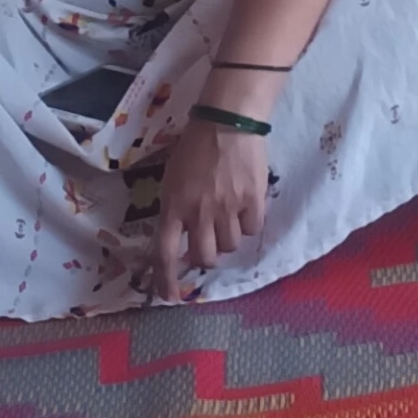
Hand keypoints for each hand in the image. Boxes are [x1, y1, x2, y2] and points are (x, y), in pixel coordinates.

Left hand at [153, 110, 273, 299]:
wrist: (227, 121)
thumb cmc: (195, 146)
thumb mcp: (173, 178)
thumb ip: (175, 208)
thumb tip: (181, 235)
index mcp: (174, 206)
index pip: (165, 253)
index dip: (166, 279)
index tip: (170, 296)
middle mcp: (199, 213)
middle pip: (204, 257)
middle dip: (205, 257)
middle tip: (209, 246)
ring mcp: (227, 207)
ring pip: (229, 246)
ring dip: (227, 239)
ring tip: (229, 219)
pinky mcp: (253, 200)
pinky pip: (252, 229)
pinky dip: (248, 224)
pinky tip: (246, 210)